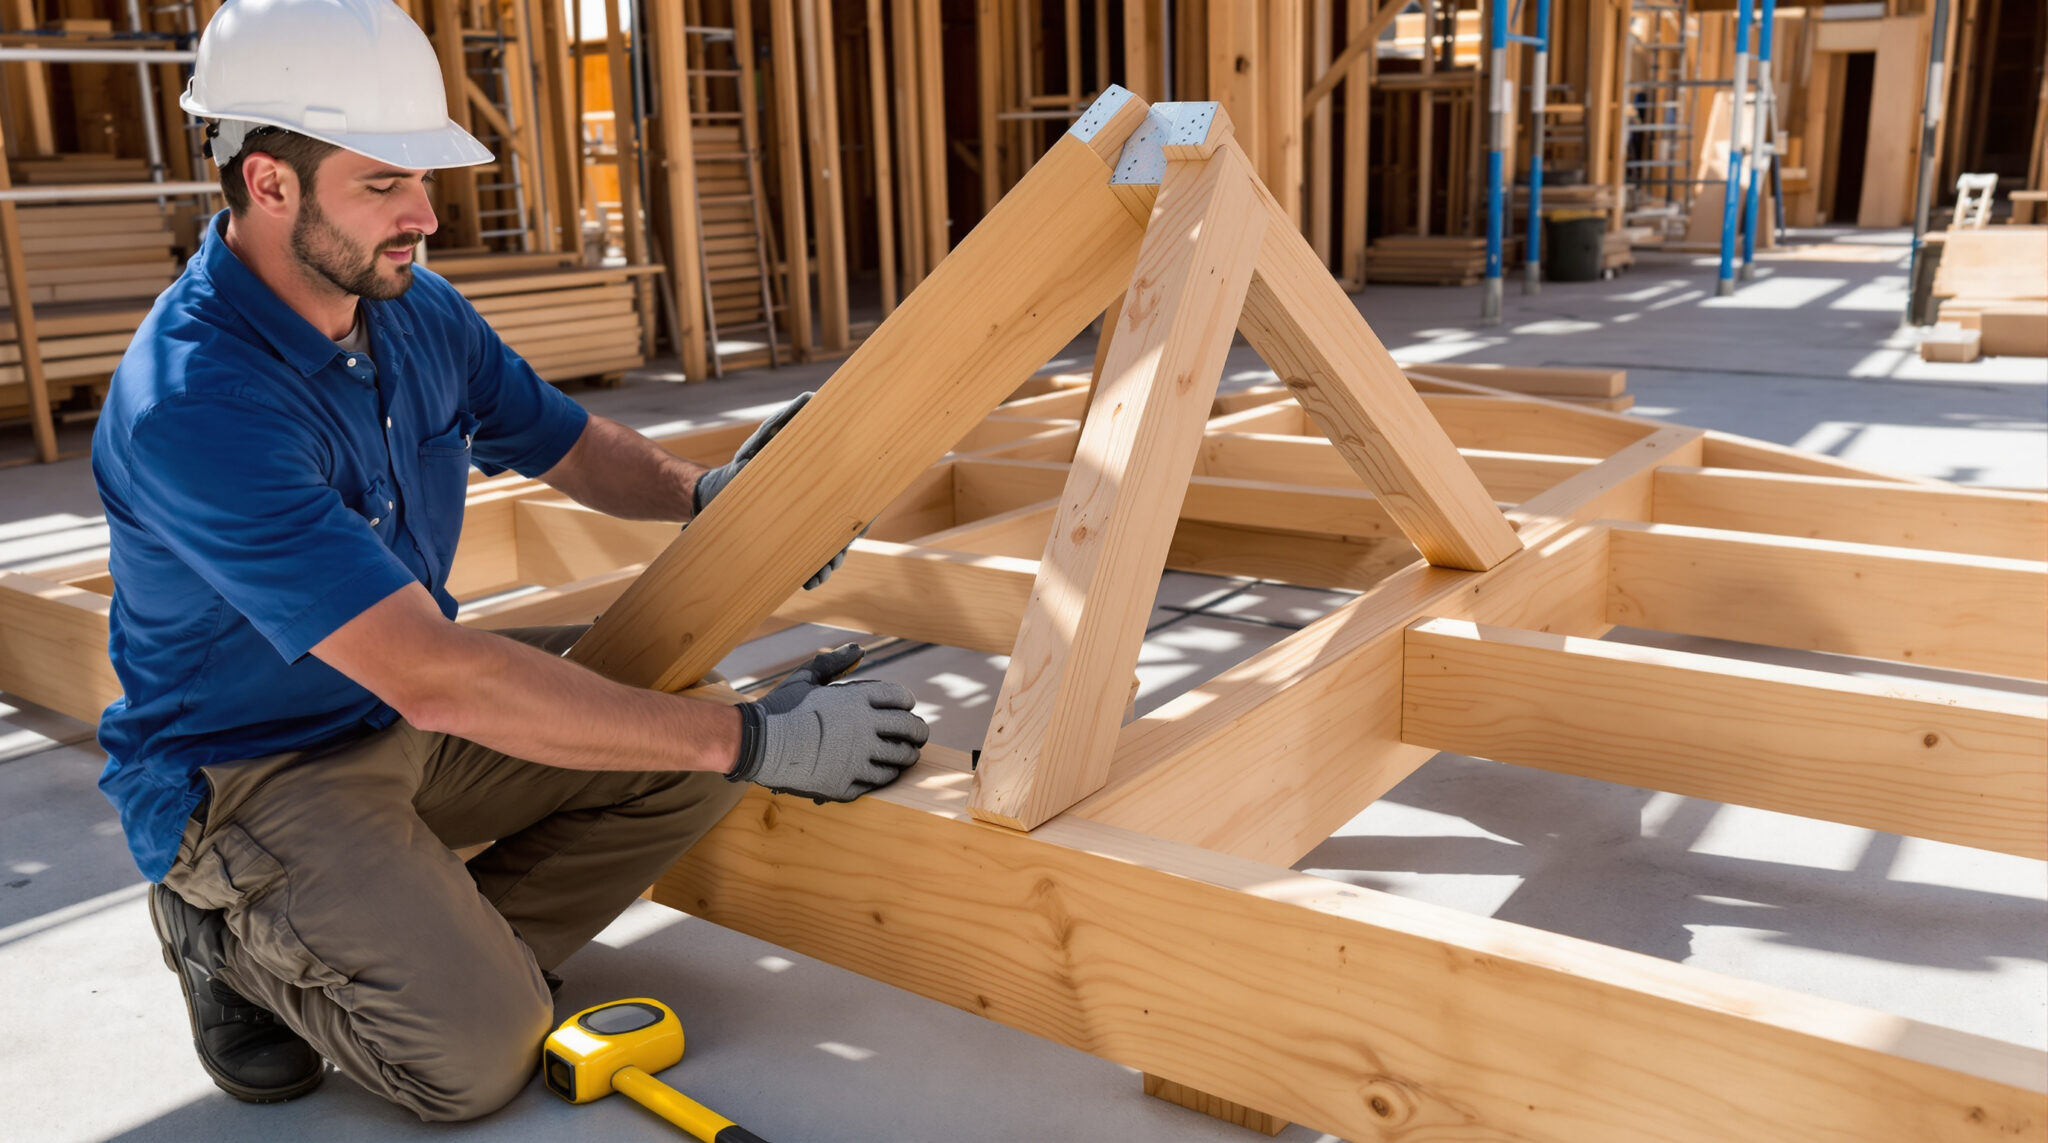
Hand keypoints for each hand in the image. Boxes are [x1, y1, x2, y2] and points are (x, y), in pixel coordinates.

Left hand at [688, 391, 855, 590]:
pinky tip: (809, 580)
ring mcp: (802, 530)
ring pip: (824, 550)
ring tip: (820, 576)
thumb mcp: (767, 441)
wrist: (713, 495)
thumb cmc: (747, 464)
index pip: (848, 501)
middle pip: (839, 532)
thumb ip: (788, 421)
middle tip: (836, 557)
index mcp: (820, 487)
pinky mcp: (787, 544)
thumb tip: (809, 398)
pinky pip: (805, 560)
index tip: (862, 524)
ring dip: (827, 565)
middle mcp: (816, 511)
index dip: (859, 514)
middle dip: (841, 547)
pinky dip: (809, 571)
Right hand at [725, 644, 928, 802]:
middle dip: (918, 732)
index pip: (901, 698)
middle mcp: (864, 728)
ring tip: (906, 755)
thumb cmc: (781, 707)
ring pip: (899, 759)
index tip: (907, 709)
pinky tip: (884, 772)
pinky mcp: (847, 784)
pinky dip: (886, 776)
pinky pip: (879, 781)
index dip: (908, 703)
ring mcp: (857, 758)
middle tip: (918, 736)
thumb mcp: (807, 677)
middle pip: (909, 729)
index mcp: (857, 699)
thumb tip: (860, 649)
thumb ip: (835, 662)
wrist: (757, 745)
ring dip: (906, 756)